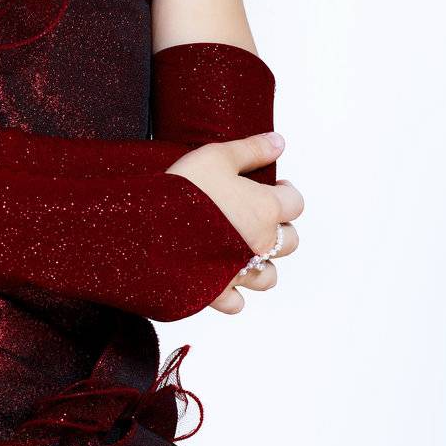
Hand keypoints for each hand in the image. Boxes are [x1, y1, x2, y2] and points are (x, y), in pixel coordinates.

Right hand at [164, 133, 303, 313]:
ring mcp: (241, 271)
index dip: (286, 192)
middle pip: (290, 241)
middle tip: (256, 215)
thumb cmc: (185, 189)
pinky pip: (237, 303)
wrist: (150, 225)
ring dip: (262, 263)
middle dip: (279, 228)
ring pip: (269, 276)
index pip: (296, 203)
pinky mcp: (218, 291)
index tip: (274, 186)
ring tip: (242, 249)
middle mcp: (260, 244)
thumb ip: (252, 149)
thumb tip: (279, 142)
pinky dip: (233, 293)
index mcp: (265, 210)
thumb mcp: (217, 156)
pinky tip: (222, 279)